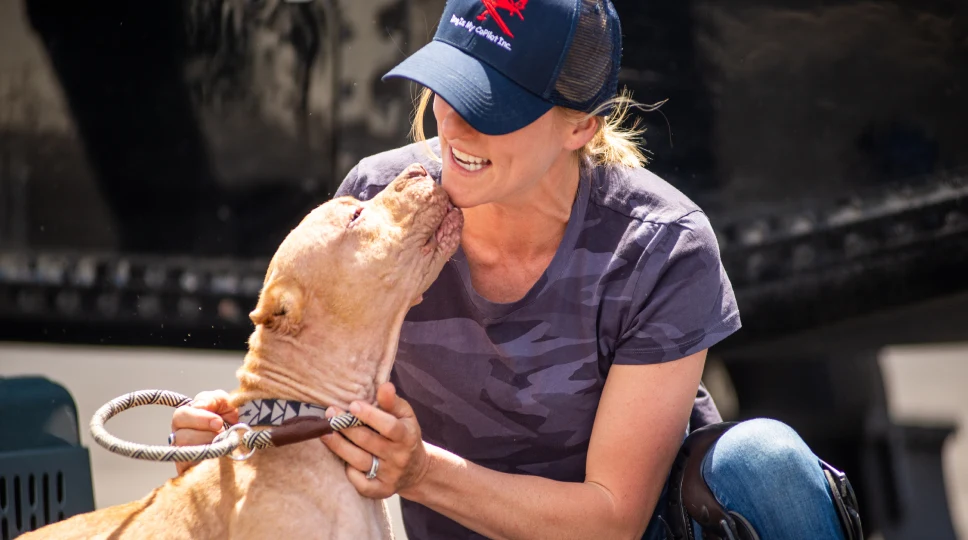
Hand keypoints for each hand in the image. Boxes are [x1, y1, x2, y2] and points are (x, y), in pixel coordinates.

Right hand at [169, 389, 239, 474]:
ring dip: (208, 447)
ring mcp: (183, 455)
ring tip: (223, 446)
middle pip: (180, 436)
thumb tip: (199, 406)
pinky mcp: (188, 472)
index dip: (200, 418)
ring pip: (186, 451)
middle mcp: (181, 436)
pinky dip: (206, 461)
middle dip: (204, 435)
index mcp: (188, 418)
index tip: (219, 422)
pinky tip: (218, 457)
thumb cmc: (236, 420)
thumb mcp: (227, 404)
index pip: (180, 416)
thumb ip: (213, 399)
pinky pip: (190, 467)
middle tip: (222, 435)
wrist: (249, 444)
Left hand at [321, 382, 429, 498]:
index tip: (352, 404)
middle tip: (330, 413)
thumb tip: (384, 386)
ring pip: (360, 461)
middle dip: (346, 427)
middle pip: (368, 442)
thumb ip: (393, 401)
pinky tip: (340, 459)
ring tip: (324, 433)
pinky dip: (349, 472)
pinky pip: (361, 483)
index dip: (370, 416)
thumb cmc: (405, 434)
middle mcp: (399, 457)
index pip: (389, 426)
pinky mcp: (382, 490)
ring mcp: (390, 475)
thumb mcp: (405, 416)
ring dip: (339, 446)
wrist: (416, 469)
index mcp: (407, 436)